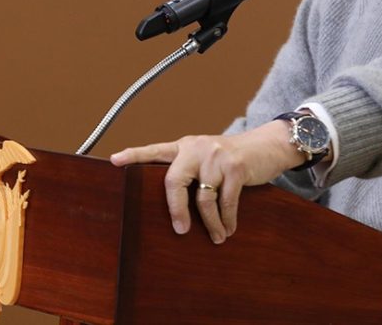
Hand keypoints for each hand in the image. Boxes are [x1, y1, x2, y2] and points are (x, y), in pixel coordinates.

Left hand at [110, 120, 302, 243]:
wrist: (268, 145)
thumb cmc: (231, 159)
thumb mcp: (207, 157)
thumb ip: (191, 171)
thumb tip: (174, 208)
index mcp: (185, 147)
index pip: (155, 151)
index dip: (134, 155)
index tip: (114, 161)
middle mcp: (196, 148)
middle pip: (174, 181)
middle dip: (176, 210)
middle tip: (180, 230)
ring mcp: (217, 157)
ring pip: (204, 198)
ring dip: (211, 223)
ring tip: (216, 237)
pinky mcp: (236, 167)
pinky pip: (227, 201)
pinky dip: (228, 220)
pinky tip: (229, 229)